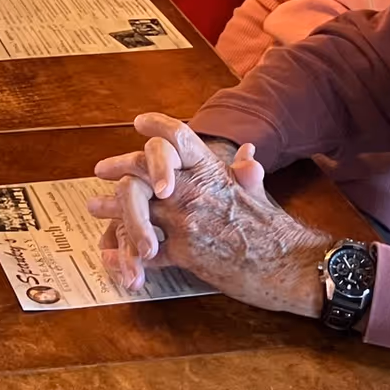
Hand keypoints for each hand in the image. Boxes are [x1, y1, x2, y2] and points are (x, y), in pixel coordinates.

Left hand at [87, 113, 334, 316]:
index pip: (181, 138)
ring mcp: (189, 223)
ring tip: (95, 207)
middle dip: (121, 168)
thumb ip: (247, 173)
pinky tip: (110, 256)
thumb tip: (248, 151)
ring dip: (113, 209)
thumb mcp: (261, 194)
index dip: (158, 128)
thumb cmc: (279, 231)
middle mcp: (197, 192)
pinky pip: (145, 252)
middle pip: (146, 171)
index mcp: (215, 173)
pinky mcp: (186, 255)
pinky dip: (125, 254)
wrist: (293, 266)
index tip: (139, 122)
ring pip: (137, 210)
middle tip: (102, 170)